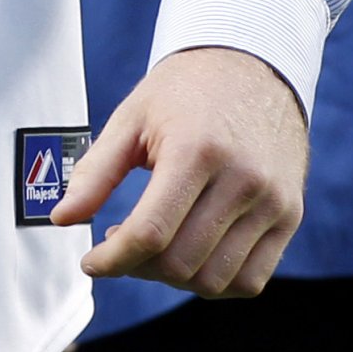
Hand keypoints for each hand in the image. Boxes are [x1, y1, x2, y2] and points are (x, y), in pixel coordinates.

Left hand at [52, 46, 309, 297]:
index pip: (151, 232)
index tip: (91, 263)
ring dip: (173, 279)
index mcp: (196, 151)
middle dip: (137, 267)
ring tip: (152, 247)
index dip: (113, 259)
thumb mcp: (131, 119)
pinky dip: (214, 283)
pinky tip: (188, 256)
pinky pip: (251, 280)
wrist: (253, 68)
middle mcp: (242, 180)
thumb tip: (62, 218)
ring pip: (216, 280)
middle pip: (181, 262)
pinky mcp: (290, 216)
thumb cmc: (184, 92)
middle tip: (119, 244)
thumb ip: (95, 172)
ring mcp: (272, 202)